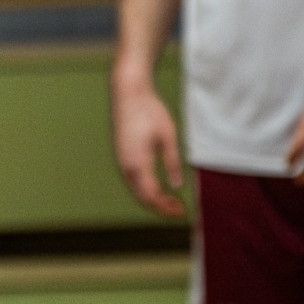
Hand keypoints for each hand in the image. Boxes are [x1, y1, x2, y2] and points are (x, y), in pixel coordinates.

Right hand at [112, 78, 185, 216]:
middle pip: (142, 197)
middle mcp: (126, 165)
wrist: (127, 91)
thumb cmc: (149, 110)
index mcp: (138, 162)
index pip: (152, 196)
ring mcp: (121, 160)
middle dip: (160, 207)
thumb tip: (177, 185)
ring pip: (135, 189)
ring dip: (152, 198)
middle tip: (179, 210)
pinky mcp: (121, 154)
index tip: (182, 212)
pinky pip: (132, 180)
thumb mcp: (168, 135)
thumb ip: (172, 161)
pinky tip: (157, 186)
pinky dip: (144, 188)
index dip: (166, 208)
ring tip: (170, 200)